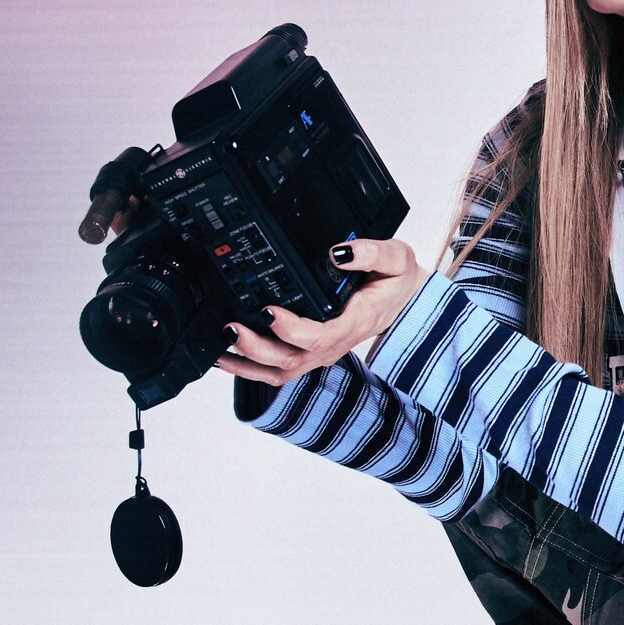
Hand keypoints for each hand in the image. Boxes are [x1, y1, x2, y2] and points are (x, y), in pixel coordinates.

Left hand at [216, 239, 430, 386]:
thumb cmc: (397, 281)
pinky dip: (251, 370)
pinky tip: (227, 358)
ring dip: (248, 365)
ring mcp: (321, 353)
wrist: (404, 300)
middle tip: (232, 327)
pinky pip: (280, 372)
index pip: (319, 335)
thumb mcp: (396, 258)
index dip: (290, 329)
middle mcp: (334, 344)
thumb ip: (371, 252)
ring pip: (281, 372)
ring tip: (219, 349)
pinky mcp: (311, 354)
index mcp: (354, 322)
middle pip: (291, 360)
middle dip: (256, 348)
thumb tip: (338, 252)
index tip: (268, 310)